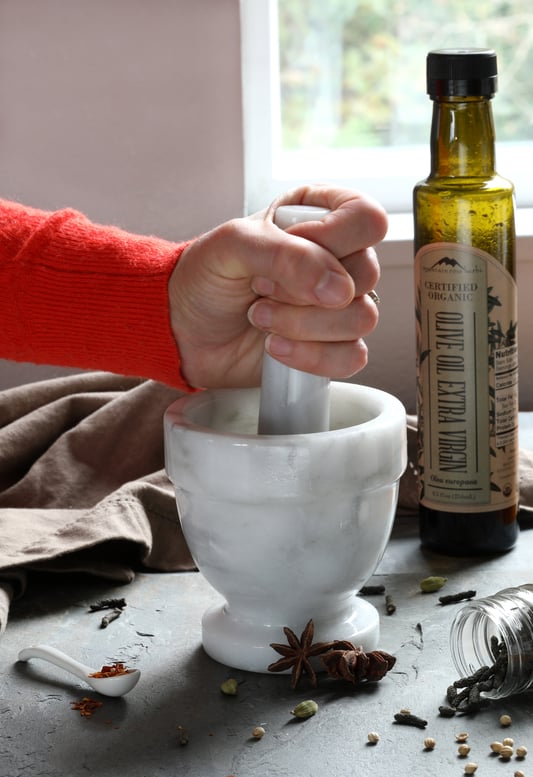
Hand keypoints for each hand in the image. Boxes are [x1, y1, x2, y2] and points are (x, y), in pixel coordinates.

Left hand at [168, 185, 386, 388]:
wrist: (183, 330)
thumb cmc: (206, 277)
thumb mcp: (234, 245)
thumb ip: (288, 256)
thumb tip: (340, 289)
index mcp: (320, 217)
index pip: (366, 219)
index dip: (332, 240)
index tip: (289, 248)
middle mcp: (337, 260)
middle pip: (368, 274)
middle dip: (305, 289)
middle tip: (261, 288)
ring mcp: (338, 307)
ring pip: (362, 318)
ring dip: (302, 324)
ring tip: (260, 317)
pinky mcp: (332, 347)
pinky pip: (352, 357)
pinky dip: (310, 356)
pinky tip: (274, 347)